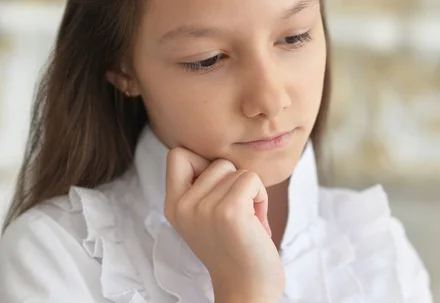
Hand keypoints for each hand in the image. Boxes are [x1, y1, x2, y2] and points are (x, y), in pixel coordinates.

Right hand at [164, 148, 284, 301]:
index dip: (202, 162)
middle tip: (238, 214)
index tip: (216, 189)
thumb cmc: (235, 249)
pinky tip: (256, 223)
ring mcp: (204, 208)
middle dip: (234, 182)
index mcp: (173, 205)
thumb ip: (203, 187)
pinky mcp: (229, 211)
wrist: (247, 289)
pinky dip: (261, 197)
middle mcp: (183, 206)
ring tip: (247, 221)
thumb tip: (220, 156)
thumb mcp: (205, 216)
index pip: (177, 154)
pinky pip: (252, 179)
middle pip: (217, 161)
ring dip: (251, 192)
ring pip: (237, 170)